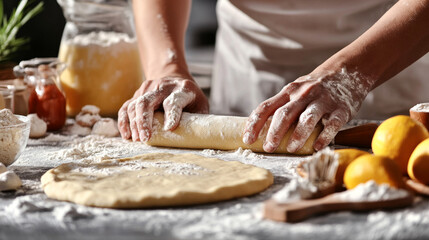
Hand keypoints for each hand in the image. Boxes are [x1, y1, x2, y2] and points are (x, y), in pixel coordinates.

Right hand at [118, 76, 208, 140]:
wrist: (174, 78)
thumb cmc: (190, 98)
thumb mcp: (200, 105)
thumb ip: (198, 120)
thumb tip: (193, 140)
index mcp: (182, 89)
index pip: (174, 101)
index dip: (172, 115)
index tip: (169, 129)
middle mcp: (162, 86)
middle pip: (147, 101)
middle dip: (144, 121)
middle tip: (145, 139)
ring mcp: (147, 89)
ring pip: (135, 105)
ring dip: (134, 124)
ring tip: (138, 139)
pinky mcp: (137, 94)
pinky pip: (126, 107)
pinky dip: (124, 122)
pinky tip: (127, 135)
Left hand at [242, 68, 373, 152]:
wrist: (347, 71)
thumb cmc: (314, 89)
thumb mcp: (295, 92)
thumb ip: (281, 107)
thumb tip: (260, 130)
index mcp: (288, 92)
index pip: (266, 108)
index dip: (255, 124)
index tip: (247, 139)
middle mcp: (303, 95)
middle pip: (285, 114)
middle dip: (274, 132)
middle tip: (268, 147)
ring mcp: (322, 101)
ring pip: (307, 118)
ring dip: (298, 135)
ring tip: (290, 149)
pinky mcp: (341, 109)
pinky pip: (332, 124)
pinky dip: (324, 136)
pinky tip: (317, 146)